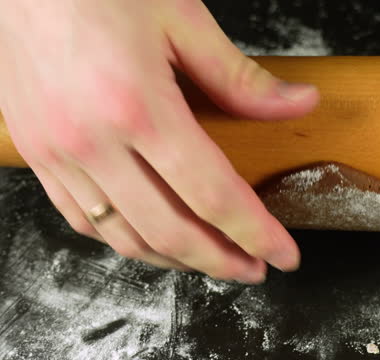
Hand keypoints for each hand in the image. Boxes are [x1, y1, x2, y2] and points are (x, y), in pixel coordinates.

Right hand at [0, 0, 317, 282]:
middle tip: (254, 268)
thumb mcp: (180, 18)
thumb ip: (239, 77)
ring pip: (123, 236)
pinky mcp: (35, 151)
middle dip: (221, 261)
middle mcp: (92, 140)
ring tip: (212, 260)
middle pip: (171, 231)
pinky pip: (82, 218)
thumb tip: (298, 105)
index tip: (285, 255)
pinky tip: (154, 239)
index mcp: (138, 107)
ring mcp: (56, 151)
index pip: (214, 196)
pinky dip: (125, 239)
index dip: (257, 234)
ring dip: (175, 260)